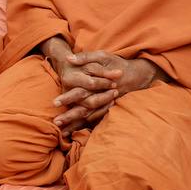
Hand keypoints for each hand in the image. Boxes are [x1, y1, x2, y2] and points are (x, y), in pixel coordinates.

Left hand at [52, 50, 166, 133]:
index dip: (68, 98)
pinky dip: (83, 126)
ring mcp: (103, 104)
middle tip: (55, 122)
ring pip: (88, 116)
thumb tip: (68, 59)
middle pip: (83, 108)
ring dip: (74, 124)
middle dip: (70, 116)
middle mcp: (99, 96)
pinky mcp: (105, 108)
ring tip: (61, 132)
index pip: (80, 92)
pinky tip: (71, 132)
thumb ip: (85, 57)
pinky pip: (94, 119)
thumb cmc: (115, 63)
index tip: (54, 103)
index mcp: (96, 83)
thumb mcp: (102, 56)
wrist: (136, 75)